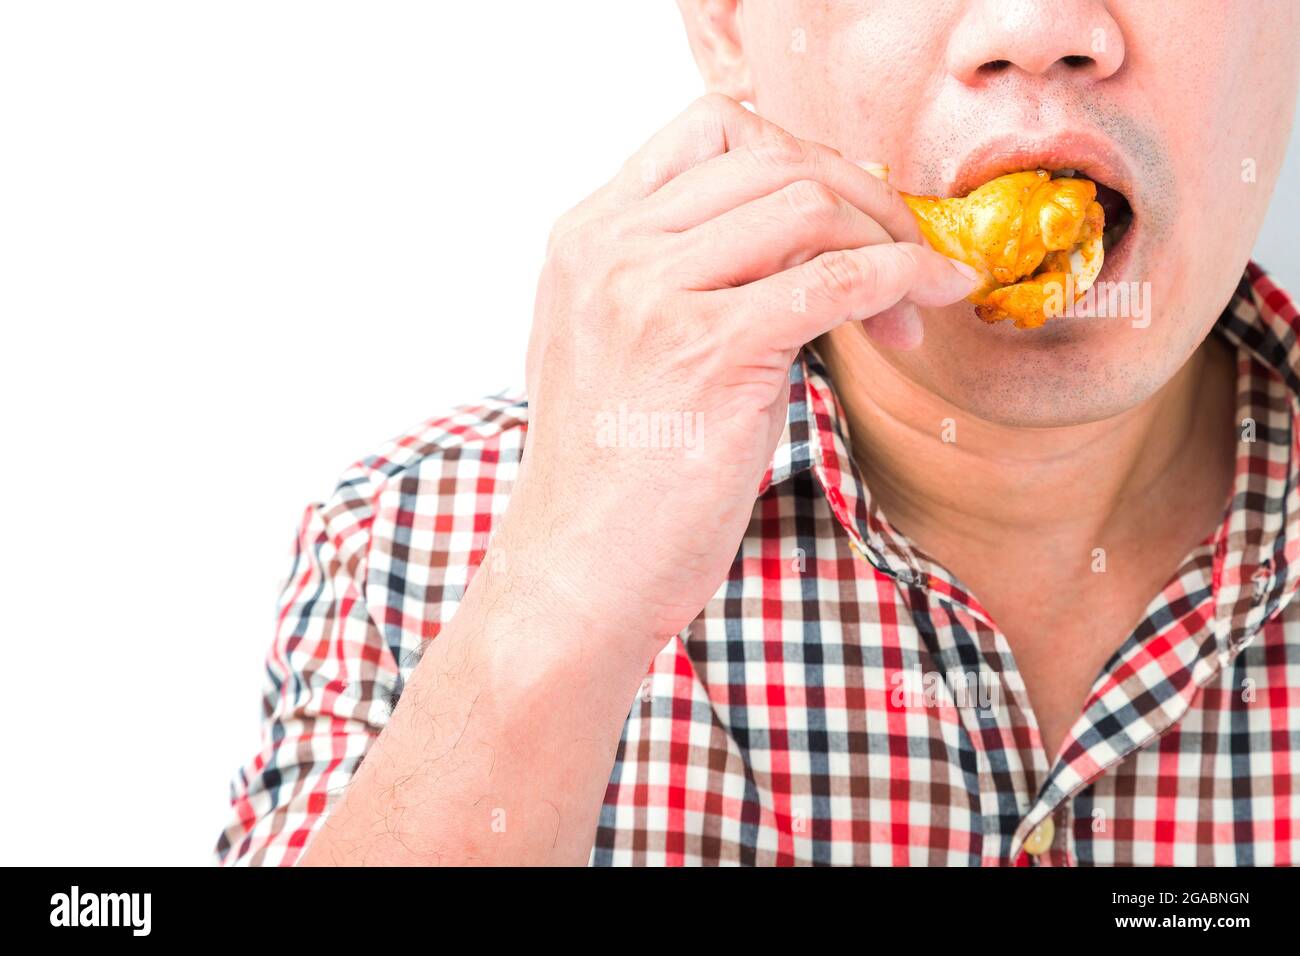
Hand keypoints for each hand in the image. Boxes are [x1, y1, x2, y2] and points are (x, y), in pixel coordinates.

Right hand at [497, 94, 976, 659]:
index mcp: (585, 238)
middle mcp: (610, 250)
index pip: (711, 131)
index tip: (846, 214)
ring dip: (885, 240)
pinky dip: (902, 275)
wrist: (580, 572)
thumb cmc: (615, 476)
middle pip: (771, 158)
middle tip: (903, 255)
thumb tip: (809, 242)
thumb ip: (689, 279)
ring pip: (808, 203)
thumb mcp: (628, 346)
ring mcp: (650, 294)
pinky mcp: (707, 350)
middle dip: (861, 197)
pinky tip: (933, 297)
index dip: (800, 156)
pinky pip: (836, 278)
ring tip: (908, 308)